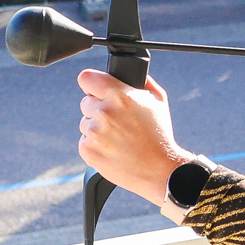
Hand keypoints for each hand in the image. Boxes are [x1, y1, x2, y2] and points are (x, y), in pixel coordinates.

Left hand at [77, 67, 192, 212]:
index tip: (95, 89)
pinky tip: (113, 149)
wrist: (158, 169)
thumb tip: (131, 74)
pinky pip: (84, 141)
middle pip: (85, 102)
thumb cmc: (159, 136)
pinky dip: (95, 145)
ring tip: (118, 138)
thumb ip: (142, 83)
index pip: (87, 78)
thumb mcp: (158, 101)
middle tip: (116, 121)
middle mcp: (104, 112)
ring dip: (96, 128)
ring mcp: (94, 132)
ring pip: (85, 123)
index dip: (92, 83)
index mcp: (120, 96)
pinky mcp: (88, 150)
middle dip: (98, 109)